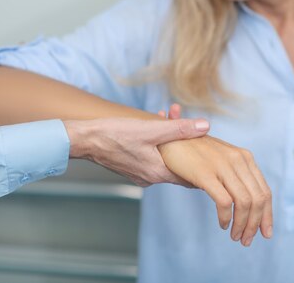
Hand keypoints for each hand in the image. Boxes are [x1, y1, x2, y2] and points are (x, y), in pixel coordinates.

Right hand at [62, 117, 209, 186]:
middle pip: (177, 164)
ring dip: (168, 138)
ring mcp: (138, 173)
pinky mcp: (129, 165)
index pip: (190, 177)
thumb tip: (205, 126)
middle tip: (189, 126)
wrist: (83, 139)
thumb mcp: (150, 129)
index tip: (210, 152)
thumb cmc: (113, 135)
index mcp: (157, 173)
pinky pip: (150, 155)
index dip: (202, 165)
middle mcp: (149, 178)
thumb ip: (179, 128)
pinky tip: (153, 122)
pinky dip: (155, 141)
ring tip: (169, 116)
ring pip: (163, 157)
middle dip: (184, 143)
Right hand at [157, 104, 272, 246]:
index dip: (267, 215)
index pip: (264, 191)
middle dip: (255, 224)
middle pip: (258, 199)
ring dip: (242, 225)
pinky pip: (225, 202)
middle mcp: (238, 159)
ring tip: (235, 236)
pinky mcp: (206, 173)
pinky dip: (226, 217)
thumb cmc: (193, 153)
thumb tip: (244, 208)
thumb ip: (234, 179)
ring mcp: (222, 165)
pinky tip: (222, 224)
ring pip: (245, 203)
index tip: (265, 232)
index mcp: (244, 157)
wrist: (169, 138)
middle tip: (247, 240)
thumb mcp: (220, 161)